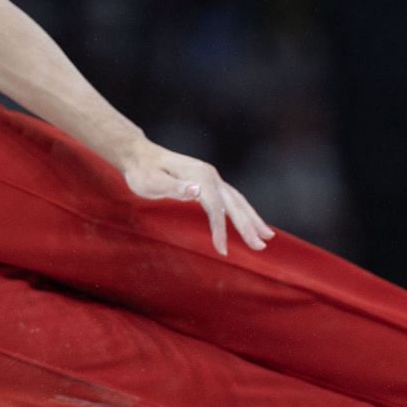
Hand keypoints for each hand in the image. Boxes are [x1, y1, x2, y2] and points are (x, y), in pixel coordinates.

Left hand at [117, 140, 274, 255]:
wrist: (140, 155)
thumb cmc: (143, 172)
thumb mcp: (152, 182)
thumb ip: (174, 187)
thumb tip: (197, 190)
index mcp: (199, 176)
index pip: (215, 208)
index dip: (220, 230)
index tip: (222, 250)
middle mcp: (210, 175)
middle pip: (234, 204)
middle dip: (248, 226)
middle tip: (261, 246)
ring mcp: (211, 177)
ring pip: (237, 200)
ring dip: (252, 218)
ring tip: (267, 235)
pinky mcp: (208, 181)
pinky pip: (231, 198)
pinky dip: (243, 211)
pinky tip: (250, 221)